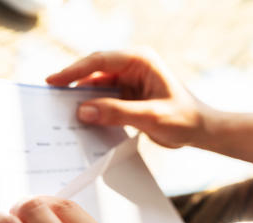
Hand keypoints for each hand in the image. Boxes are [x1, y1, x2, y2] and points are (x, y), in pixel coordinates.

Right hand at [46, 50, 209, 148]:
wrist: (202, 131)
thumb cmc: (185, 119)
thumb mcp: (150, 116)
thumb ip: (115, 113)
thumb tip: (82, 111)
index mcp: (140, 61)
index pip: (100, 61)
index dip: (74, 70)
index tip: (53, 81)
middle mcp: (132, 66)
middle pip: (93, 71)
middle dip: (72, 83)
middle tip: (50, 96)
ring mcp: (128, 80)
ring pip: (94, 85)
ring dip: (80, 98)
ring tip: (60, 110)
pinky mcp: (125, 95)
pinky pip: (101, 98)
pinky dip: (90, 107)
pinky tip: (79, 118)